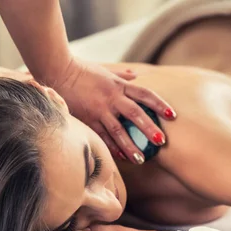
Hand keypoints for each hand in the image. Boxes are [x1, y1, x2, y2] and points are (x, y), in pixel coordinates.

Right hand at [50, 58, 176, 163]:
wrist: (58, 71)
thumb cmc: (82, 71)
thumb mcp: (105, 71)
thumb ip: (122, 76)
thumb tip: (135, 75)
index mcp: (119, 85)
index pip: (145, 94)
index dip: (160, 104)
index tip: (172, 115)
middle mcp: (112, 97)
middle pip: (135, 114)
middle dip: (149, 128)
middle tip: (161, 142)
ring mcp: (99, 109)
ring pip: (118, 130)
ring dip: (130, 145)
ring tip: (141, 159)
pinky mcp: (87, 118)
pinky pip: (102, 135)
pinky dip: (112, 147)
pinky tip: (121, 157)